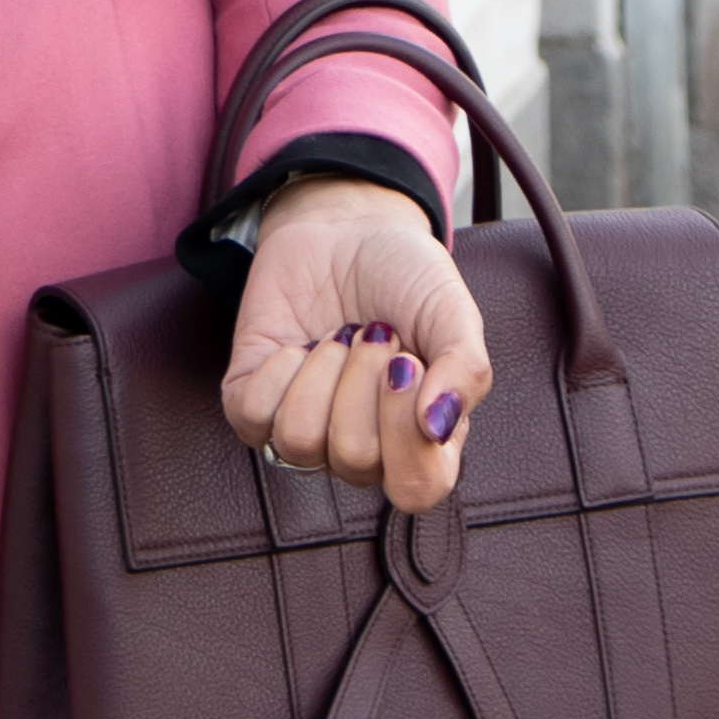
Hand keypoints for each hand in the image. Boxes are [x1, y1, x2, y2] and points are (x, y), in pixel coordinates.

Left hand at [220, 176, 491, 511]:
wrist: (347, 229)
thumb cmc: (406, 278)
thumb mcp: (453, 314)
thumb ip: (466, 370)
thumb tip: (438, 428)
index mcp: (421, 443)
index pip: (416, 489)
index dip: (407, 433)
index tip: (408, 363)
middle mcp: (363, 450)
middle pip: (354, 457)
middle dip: (364, 379)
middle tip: (375, 334)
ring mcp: (306, 432)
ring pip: (299, 439)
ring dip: (324, 370)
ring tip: (342, 335)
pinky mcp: (253, 405)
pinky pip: (253, 416)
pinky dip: (280, 368)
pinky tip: (301, 344)